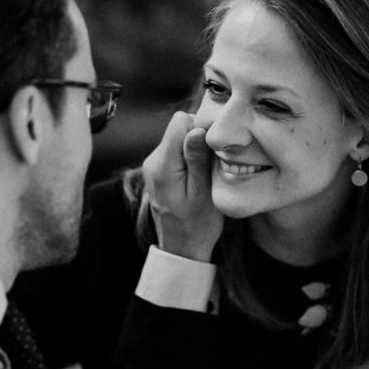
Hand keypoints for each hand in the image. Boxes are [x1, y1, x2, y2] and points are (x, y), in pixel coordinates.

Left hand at [141, 112, 222, 261]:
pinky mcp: (159, 169)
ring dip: (196, 150)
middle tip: (213, 164)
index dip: (201, 127)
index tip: (215, 147)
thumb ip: (197, 159)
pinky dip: (190, 158)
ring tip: (205, 173)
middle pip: (180, 127)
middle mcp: (153, 161)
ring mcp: (154, 165)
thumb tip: (196, 129)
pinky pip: (177, 151)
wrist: (181, 247)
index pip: (180, 121)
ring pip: (180, 138)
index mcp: (163, 165)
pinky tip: (198, 176)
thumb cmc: (197, 224)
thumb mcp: (203, 192)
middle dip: (200, 140)